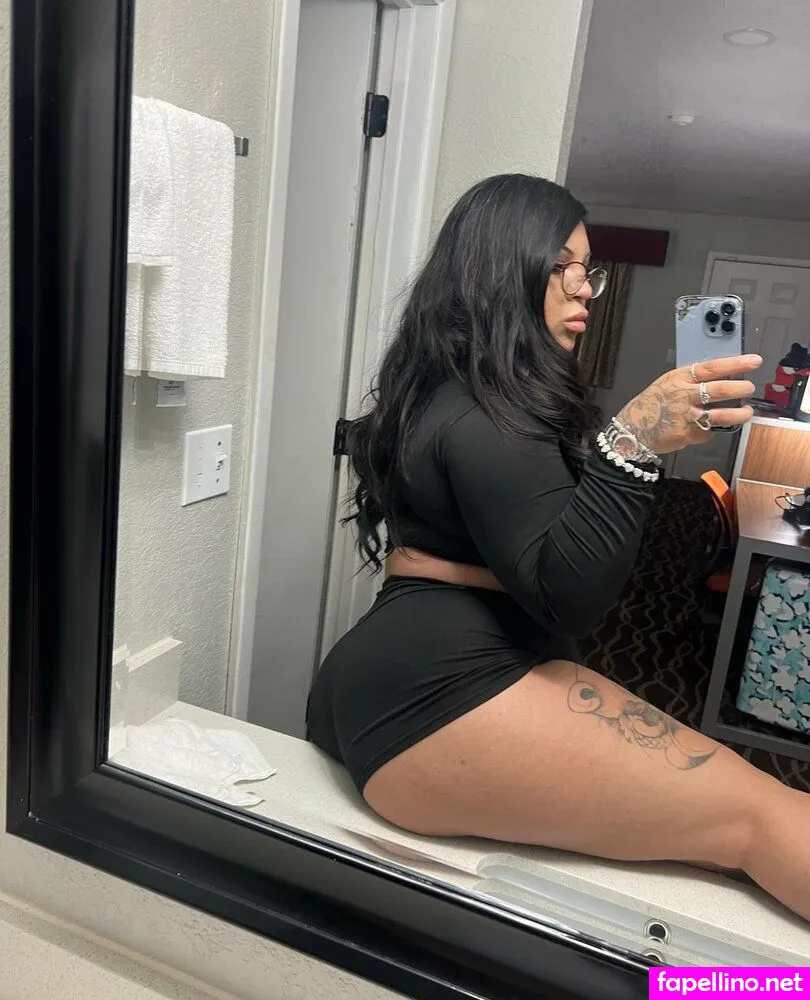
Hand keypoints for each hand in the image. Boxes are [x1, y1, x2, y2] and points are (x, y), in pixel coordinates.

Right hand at [615, 354, 761, 455]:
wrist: (630, 430)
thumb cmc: (649, 406)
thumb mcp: (666, 384)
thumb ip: (690, 381)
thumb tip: (719, 379)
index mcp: (679, 378)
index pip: (712, 367)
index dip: (736, 364)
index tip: (753, 361)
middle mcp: (683, 395)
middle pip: (721, 390)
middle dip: (742, 389)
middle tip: (750, 388)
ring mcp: (685, 416)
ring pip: (722, 415)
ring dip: (739, 414)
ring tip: (746, 412)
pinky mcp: (687, 435)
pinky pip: (709, 432)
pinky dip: (712, 430)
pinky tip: (710, 428)